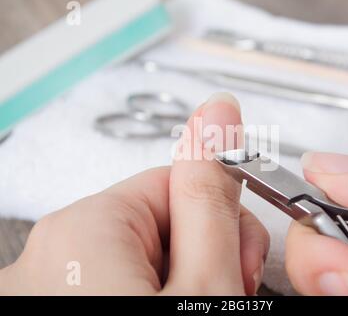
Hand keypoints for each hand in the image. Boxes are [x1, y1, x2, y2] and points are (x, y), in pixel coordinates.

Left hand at [0, 93, 268, 294]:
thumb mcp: (205, 282)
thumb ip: (210, 199)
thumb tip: (216, 114)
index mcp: (84, 231)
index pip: (174, 182)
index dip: (220, 222)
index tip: (237, 262)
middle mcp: (48, 253)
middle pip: (155, 218)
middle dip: (200, 253)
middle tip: (220, 291)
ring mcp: (46, 285)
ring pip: (137, 254)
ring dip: (179, 278)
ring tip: (195, 303)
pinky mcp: (56, 301)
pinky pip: (112, 278)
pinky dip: (149, 291)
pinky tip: (164, 309)